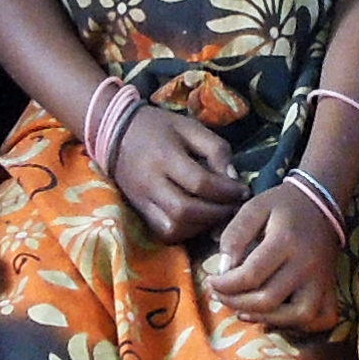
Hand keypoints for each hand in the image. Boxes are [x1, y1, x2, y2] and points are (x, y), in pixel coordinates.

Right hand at [109, 105, 242, 242]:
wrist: (115, 132)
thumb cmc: (158, 127)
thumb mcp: (190, 128)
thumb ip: (216, 150)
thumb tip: (234, 178)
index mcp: (165, 156)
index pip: (200, 183)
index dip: (227, 191)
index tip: (243, 191)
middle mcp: (150, 182)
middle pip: (186, 210)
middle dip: (217, 213)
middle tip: (233, 206)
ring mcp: (142, 200)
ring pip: (174, 226)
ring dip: (202, 226)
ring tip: (218, 214)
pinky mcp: (139, 211)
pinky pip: (164, 232)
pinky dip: (185, 232)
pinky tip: (199, 221)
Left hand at [207, 186, 343, 333]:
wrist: (322, 203)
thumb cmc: (282, 206)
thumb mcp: (253, 208)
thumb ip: (234, 236)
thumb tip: (223, 270)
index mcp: (286, 241)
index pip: (251, 275)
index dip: (224, 285)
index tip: (211, 281)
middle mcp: (307, 264)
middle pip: (268, 300)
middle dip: (236, 302)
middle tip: (220, 296)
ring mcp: (322, 280)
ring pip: (297, 316)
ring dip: (264, 318)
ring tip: (242, 309)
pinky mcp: (331, 288)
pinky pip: (321, 319)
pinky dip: (299, 325)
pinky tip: (276, 317)